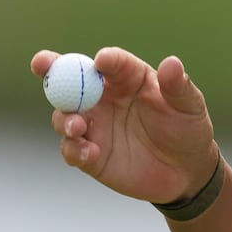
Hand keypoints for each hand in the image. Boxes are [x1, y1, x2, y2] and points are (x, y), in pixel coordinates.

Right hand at [31, 47, 218, 204]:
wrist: (187, 171)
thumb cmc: (188, 129)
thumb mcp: (189, 106)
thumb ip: (178, 86)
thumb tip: (172, 62)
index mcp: (128, 78)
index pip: (111, 63)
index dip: (104, 60)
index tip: (102, 60)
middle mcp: (104, 98)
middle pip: (71, 81)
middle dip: (52, 70)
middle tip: (42, 63)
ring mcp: (94, 126)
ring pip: (64, 115)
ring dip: (64, 117)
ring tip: (77, 125)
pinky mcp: (90, 155)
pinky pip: (71, 150)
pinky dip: (74, 149)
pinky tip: (88, 152)